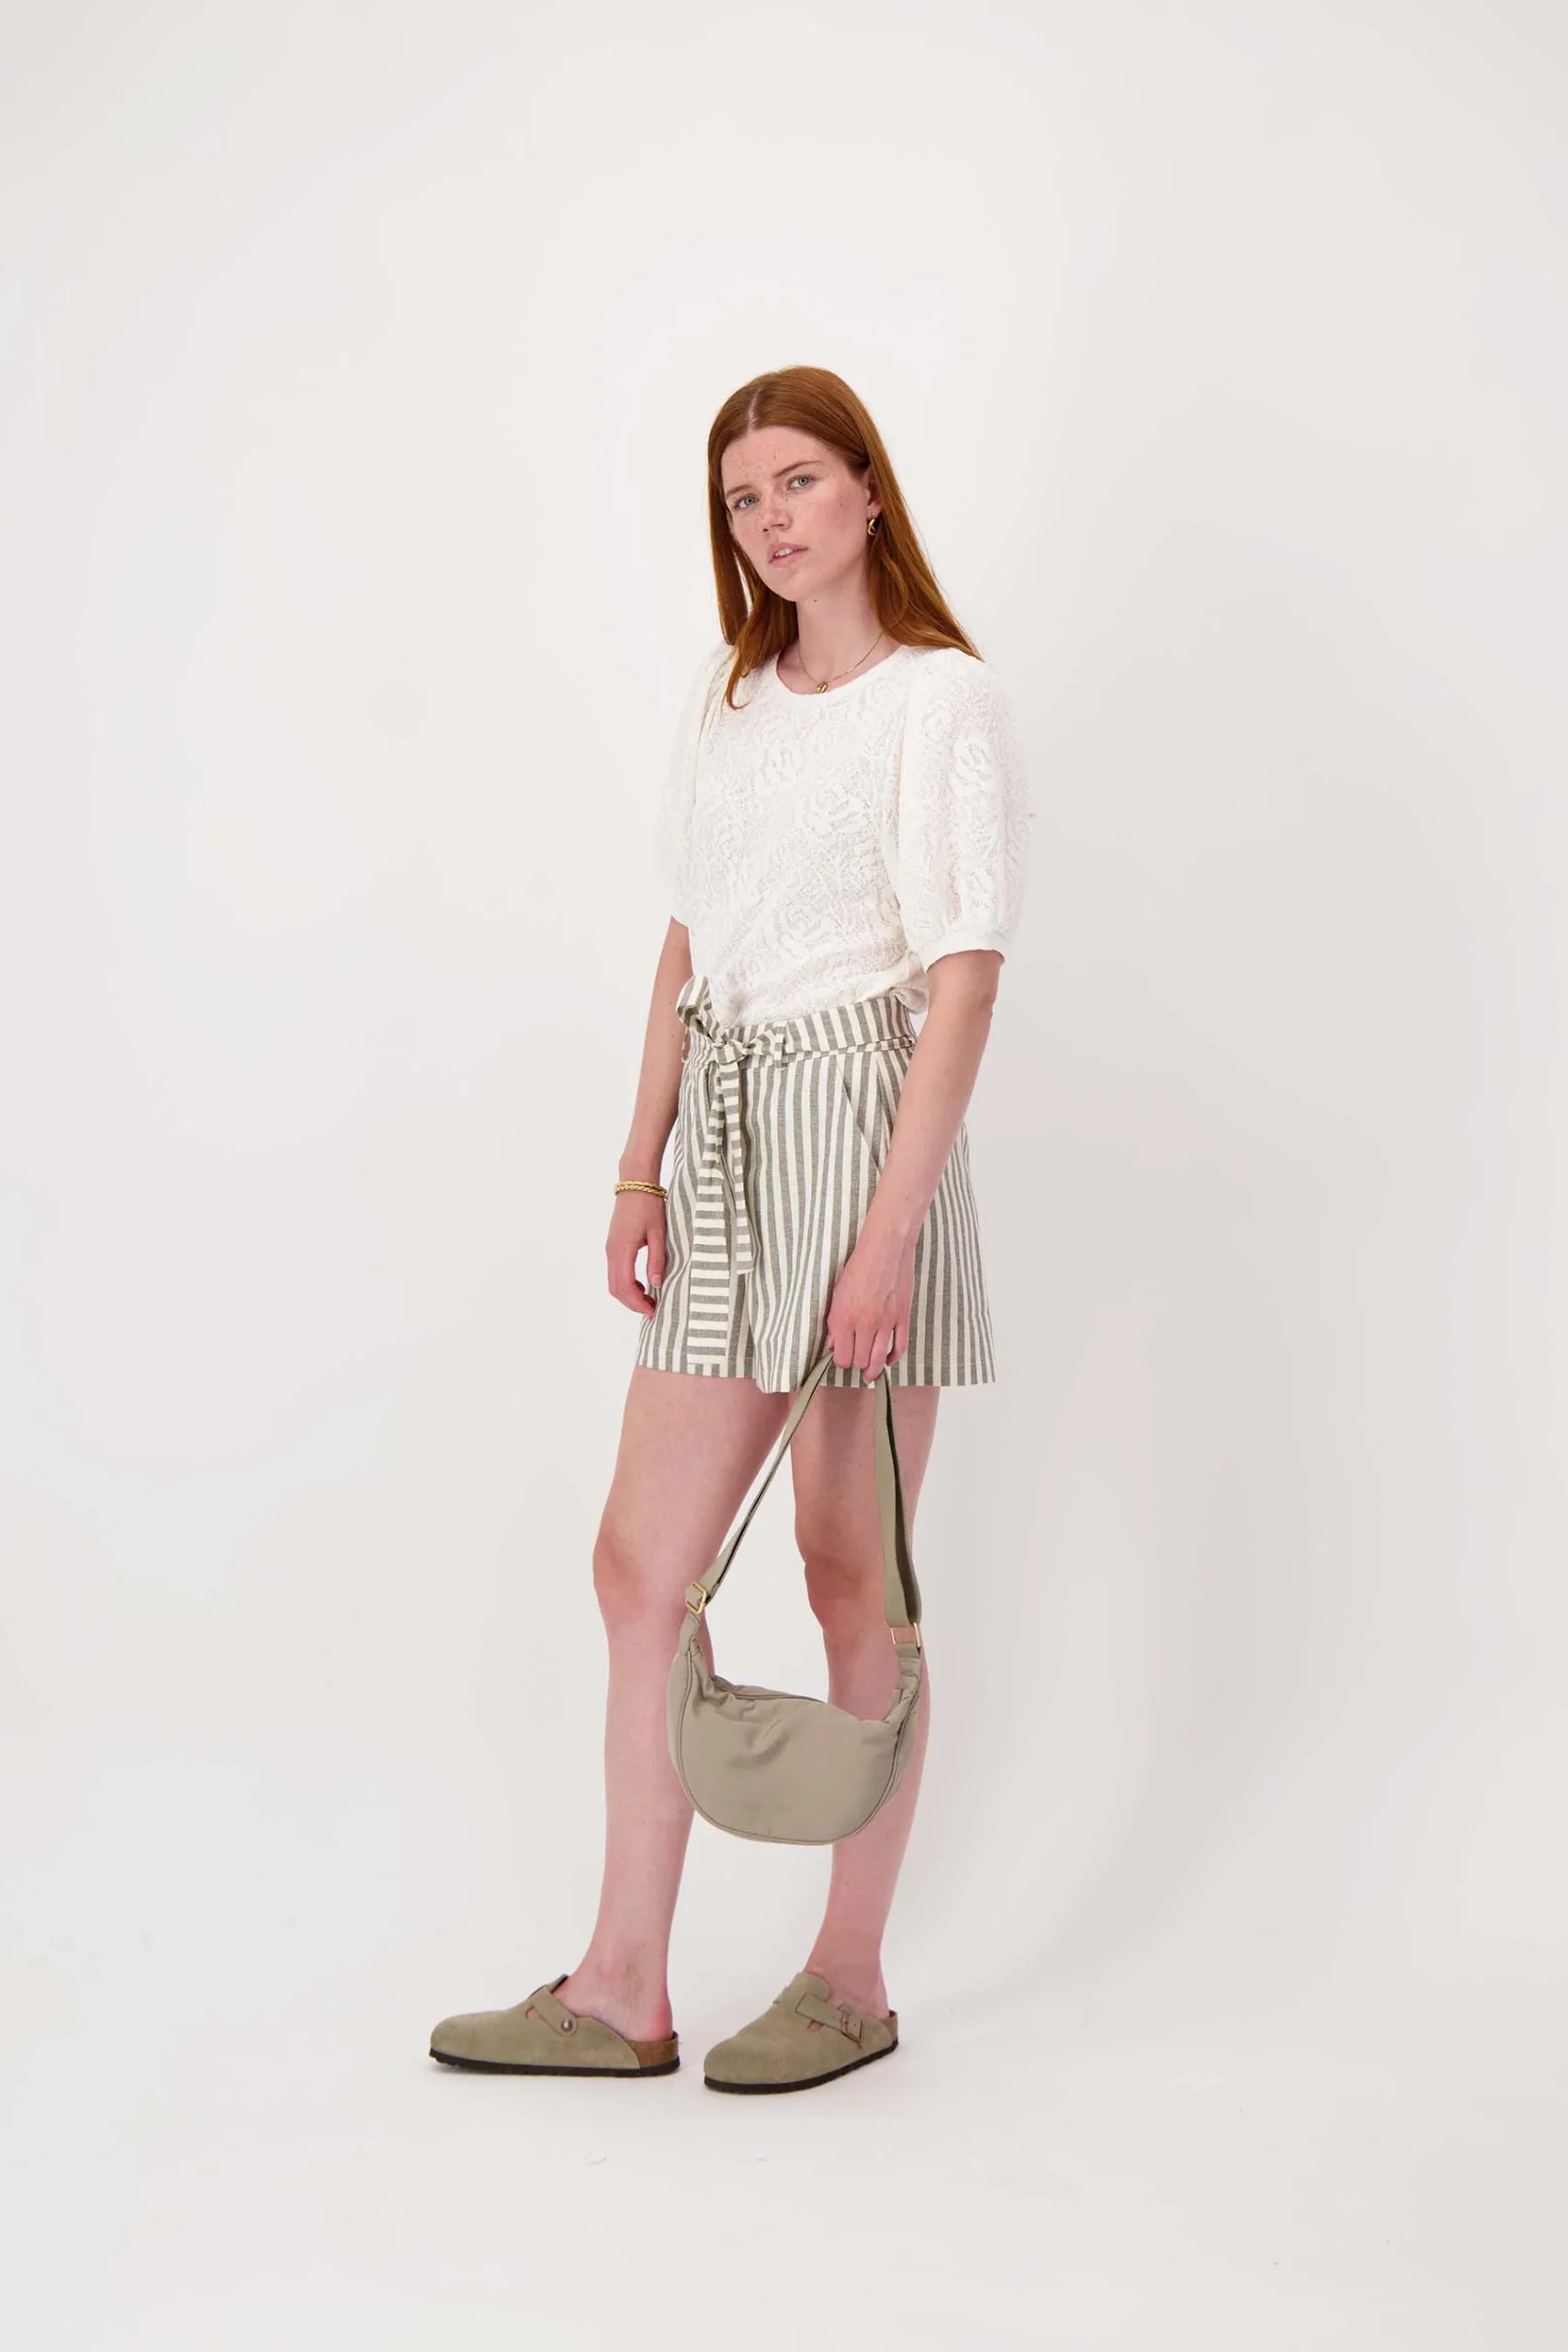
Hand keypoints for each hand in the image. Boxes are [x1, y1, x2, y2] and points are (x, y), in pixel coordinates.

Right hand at [607, 1189, 665, 1318]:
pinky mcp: (612, 1245)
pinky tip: (642, 1284)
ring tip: (649, 1299)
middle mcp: (611, 1251)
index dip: (638, 1303)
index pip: (625, 1286)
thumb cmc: (649, 1205)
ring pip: (613, 1281)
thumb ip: (656, 1260)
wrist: (635, 1183)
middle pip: (615, 1288)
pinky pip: (614, 1271)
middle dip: (632, 1303)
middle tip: (652, 1310)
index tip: (652, 1311)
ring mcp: (610, 1248)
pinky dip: (626, 1283)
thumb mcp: (658, 1234)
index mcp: (622, 1249)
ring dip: (628, 1295)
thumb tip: (656, 1284)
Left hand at [825, 1225, 915, 1379]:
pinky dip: (893, 1358)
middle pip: (860, 1361)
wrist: (885, 1248)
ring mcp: (886, 1322)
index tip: (842, 1357)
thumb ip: (834, 1321)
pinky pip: (899, 1347)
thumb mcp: (837, 1292)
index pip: (842, 1356)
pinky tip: (887, 1360)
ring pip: (878, 1360)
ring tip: (870, 1374)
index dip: (841, 1361)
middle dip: (856, 1365)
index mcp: (844, 1318)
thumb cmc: (858, 1266)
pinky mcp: (903, 1318)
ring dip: (873, 1370)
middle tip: (856, 1361)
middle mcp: (864, 1324)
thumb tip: (833, 1343)